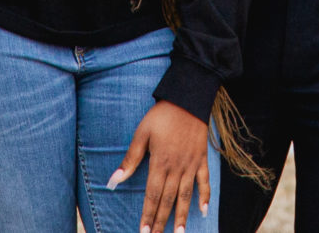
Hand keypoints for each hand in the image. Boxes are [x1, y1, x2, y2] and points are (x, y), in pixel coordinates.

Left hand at [111, 99, 210, 232]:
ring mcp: (191, 165)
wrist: (188, 99)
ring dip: (182, 215)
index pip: (152, 195)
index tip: (143, 230)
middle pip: (168, 200)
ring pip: (186, 195)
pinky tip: (203, 210)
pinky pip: (204, 181)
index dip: (148, 214)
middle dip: (162, 221)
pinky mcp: (201, 159)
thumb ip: (130, 159)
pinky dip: (205, 196)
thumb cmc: (161, 116)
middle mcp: (176, 168)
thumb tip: (114, 180)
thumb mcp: (142, 134)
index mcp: (160, 163)